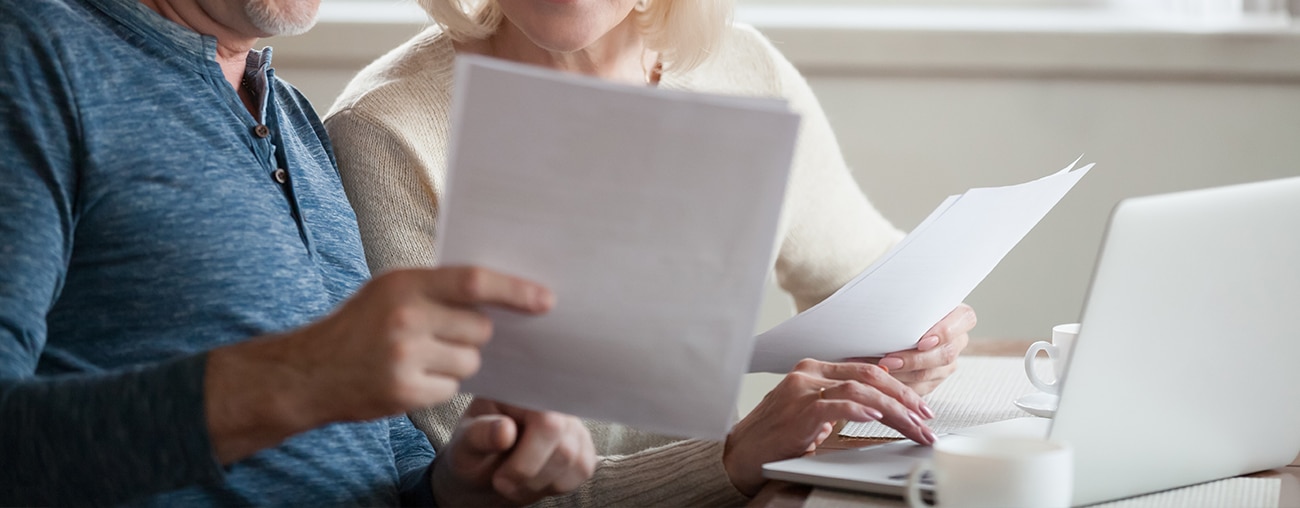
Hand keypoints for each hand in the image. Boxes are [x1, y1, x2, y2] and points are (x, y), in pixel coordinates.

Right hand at [205, 266, 551, 462]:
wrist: (308, 372)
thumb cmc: (359, 327)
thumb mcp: (390, 291)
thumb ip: (436, 288)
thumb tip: (501, 292)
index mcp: (405, 284)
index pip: (473, 281)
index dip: (515, 290)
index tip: (546, 300)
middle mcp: (405, 318)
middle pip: (479, 329)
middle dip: (473, 335)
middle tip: (443, 335)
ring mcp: (404, 357)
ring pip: (470, 362)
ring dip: (456, 363)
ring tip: (420, 357)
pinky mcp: (404, 392)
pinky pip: (451, 389)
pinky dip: (439, 387)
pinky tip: (410, 378)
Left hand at [432, 398, 595, 505]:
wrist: (483, 475)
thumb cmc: (472, 453)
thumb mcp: (464, 445)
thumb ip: (481, 435)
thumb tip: (506, 430)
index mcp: (521, 390)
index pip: (546, 421)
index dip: (528, 457)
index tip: (500, 478)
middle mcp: (553, 400)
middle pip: (564, 447)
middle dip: (530, 475)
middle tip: (502, 483)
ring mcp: (571, 423)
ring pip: (576, 462)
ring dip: (540, 484)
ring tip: (515, 482)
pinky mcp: (583, 445)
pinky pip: (583, 470)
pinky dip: (556, 485)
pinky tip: (535, 480)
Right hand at [722, 359, 936, 495]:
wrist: (741, 453)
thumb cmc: (776, 436)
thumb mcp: (812, 414)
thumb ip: (838, 405)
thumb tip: (876, 409)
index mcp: (814, 370)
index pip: (866, 371)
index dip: (897, 388)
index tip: (919, 407)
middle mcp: (809, 374)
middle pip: (869, 377)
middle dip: (904, 398)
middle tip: (925, 419)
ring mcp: (803, 390)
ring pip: (860, 391)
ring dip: (893, 411)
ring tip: (912, 427)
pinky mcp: (799, 411)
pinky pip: (837, 405)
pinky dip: (861, 412)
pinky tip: (878, 419)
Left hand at [868, 303, 975, 394]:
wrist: (901, 322)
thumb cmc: (906, 305)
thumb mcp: (912, 297)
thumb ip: (911, 299)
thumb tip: (893, 298)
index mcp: (960, 315)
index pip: (964, 320)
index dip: (944, 332)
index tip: (922, 341)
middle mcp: (958, 340)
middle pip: (945, 354)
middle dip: (914, 359)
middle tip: (888, 360)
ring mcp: (948, 362)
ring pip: (930, 374)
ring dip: (902, 373)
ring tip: (879, 368)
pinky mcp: (935, 378)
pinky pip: (920, 387)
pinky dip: (900, 383)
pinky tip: (882, 377)